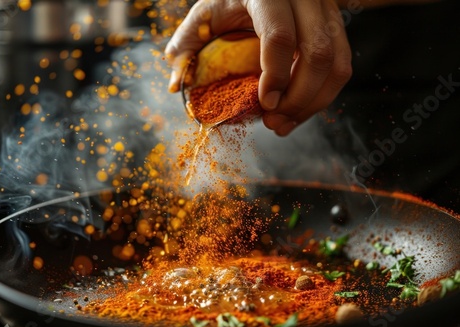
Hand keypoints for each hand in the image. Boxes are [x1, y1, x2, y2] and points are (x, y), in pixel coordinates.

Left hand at [165, 0, 351, 135]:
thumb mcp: (205, 15)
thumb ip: (188, 44)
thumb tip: (174, 84)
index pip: (279, 35)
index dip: (275, 76)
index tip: (265, 105)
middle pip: (317, 53)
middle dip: (298, 98)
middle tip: (274, 123)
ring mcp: (324, 11)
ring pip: (337, 63)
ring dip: (313, 103)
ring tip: (284, 124)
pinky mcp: (335, 26)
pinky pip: (342, 65)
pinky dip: (322, 95)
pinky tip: (298, 111)